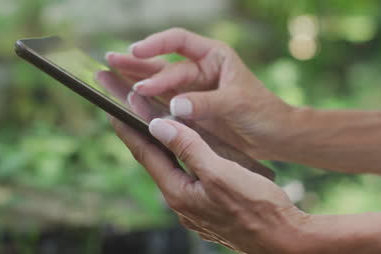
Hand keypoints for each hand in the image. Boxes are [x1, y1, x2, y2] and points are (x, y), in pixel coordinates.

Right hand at [106, 28, 294, 159]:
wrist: (273, 136)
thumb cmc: (262, 111)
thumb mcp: (236, 102)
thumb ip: (206, 103)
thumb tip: (173, 106)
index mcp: (213, 57)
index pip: (179, 41)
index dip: (157, 44)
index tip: (138, 51)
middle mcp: (199, 70)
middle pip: (162, 61)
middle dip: (136, 62)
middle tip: (110, 60)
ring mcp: (192, 91)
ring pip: (158, 82)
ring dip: (134, 80)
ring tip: (108, 75)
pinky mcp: (189, 111)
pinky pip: (162, 103)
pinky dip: (145, 103)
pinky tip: (127, 100)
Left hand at [108, 116, 307, 253]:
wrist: (285, 239)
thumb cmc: (258, 207)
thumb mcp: (220, 172)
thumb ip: (189, 148)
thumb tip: (159, 127)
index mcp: (179, 193)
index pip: (145, 154)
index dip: (128, 129)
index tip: (113, 108)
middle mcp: (182, 202)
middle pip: (156, 162)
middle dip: (142, 135)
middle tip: (130, 112)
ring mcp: (196, 208)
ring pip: (174, 170)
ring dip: (164, 147)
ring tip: (157, 126)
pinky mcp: (210, 209)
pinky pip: (190, 178)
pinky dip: (184, 159)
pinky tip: (191, 151)